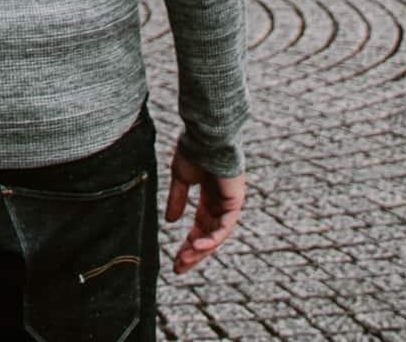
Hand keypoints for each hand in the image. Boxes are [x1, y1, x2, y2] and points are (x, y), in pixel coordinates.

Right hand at [165, 142, 244, 272]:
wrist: (206, 137)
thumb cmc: (193, 150)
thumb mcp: (180, 178)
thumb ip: (177, 199)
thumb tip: (170, 222)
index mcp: (210, 198)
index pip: (200, 228)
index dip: (188, 244)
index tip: (175, 259)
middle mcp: (221, 204)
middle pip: (208, 237)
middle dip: (193, 254)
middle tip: (178, 268)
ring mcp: (229, 205)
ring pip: (215, 237)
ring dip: (199, 251)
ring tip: (183, 261)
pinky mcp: (234, 204)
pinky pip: (223, 228)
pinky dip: (210, 239)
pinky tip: (195, 246)